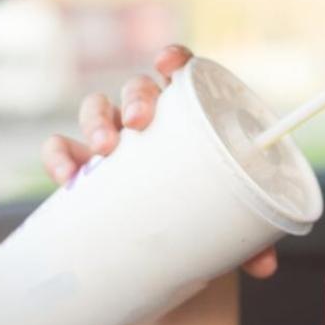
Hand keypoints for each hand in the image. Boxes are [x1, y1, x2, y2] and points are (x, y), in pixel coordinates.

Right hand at [40, 43, 276, 278]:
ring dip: (97, 121)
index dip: (173, 58)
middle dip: (135, 97)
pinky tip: (67, 176)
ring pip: (96, 109)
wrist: (169, 248)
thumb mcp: (230, 221)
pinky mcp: (84, 166)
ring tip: (104, 150)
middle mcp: (149, 119)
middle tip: (139, 122)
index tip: (168, 63)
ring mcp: (114, 140)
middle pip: (138, 88)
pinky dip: (59, 156)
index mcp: (189, 115)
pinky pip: (62, 149)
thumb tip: (265, 266)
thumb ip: (250, 237)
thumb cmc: (204, 215)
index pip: (181, 72)